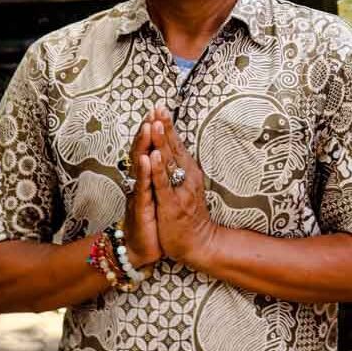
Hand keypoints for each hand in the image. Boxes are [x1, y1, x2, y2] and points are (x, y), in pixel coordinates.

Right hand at [122, 115, 161, 267]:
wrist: (143, 249)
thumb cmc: (153, 221)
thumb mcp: (157, 195)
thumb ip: (158, 176)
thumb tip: (164, 157)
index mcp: (147, 177)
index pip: (149, 148)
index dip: (152, 130)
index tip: (158, 110)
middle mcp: (141, 182)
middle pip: (143, 151)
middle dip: (148, 130)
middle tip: (153, 110)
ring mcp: (140, 192)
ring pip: (141, 165)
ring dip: (145, 144)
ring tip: (149, 126)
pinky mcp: (142, 206)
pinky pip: (144, 186)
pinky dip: (145, 171)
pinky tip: (147, 158)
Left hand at [145, 105, 216, 266]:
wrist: (198, 243)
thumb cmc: (188, 214)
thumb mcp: (185, 186)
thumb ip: (179, 168)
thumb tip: (172, 148)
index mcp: (188, 171)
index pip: (176, 144)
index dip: (167, 126)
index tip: (160, 107)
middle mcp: (186, 177)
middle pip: (173, 147)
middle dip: (164, 127)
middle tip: (158, 108)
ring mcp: (180, 190)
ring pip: (169, 162)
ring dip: (161, 142)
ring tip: (155, 124)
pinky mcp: (172, 204)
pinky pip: (163, 184)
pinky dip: (158, 169)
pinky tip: (153, 156)